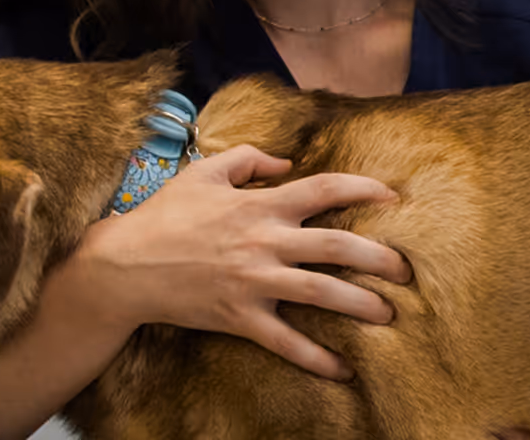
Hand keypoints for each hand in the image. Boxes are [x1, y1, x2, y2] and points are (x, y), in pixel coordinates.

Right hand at [55, 144, 411, 379]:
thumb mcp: (203, 173)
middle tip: (406, 269)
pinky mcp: (240, 317)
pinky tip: (344, 370)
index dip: (363, 190)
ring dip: (362, 305)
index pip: (324, 188)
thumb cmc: (164, 216)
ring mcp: (254, 282)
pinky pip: (286, 342)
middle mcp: (265, 242)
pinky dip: (317, 358)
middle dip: (380, 258)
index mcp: (260, 206)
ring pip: (322, 294)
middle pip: (338, 246)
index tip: (393, 197)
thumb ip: (248, 159)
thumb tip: (284, 162)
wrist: (123, 267)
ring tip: (390, 315)